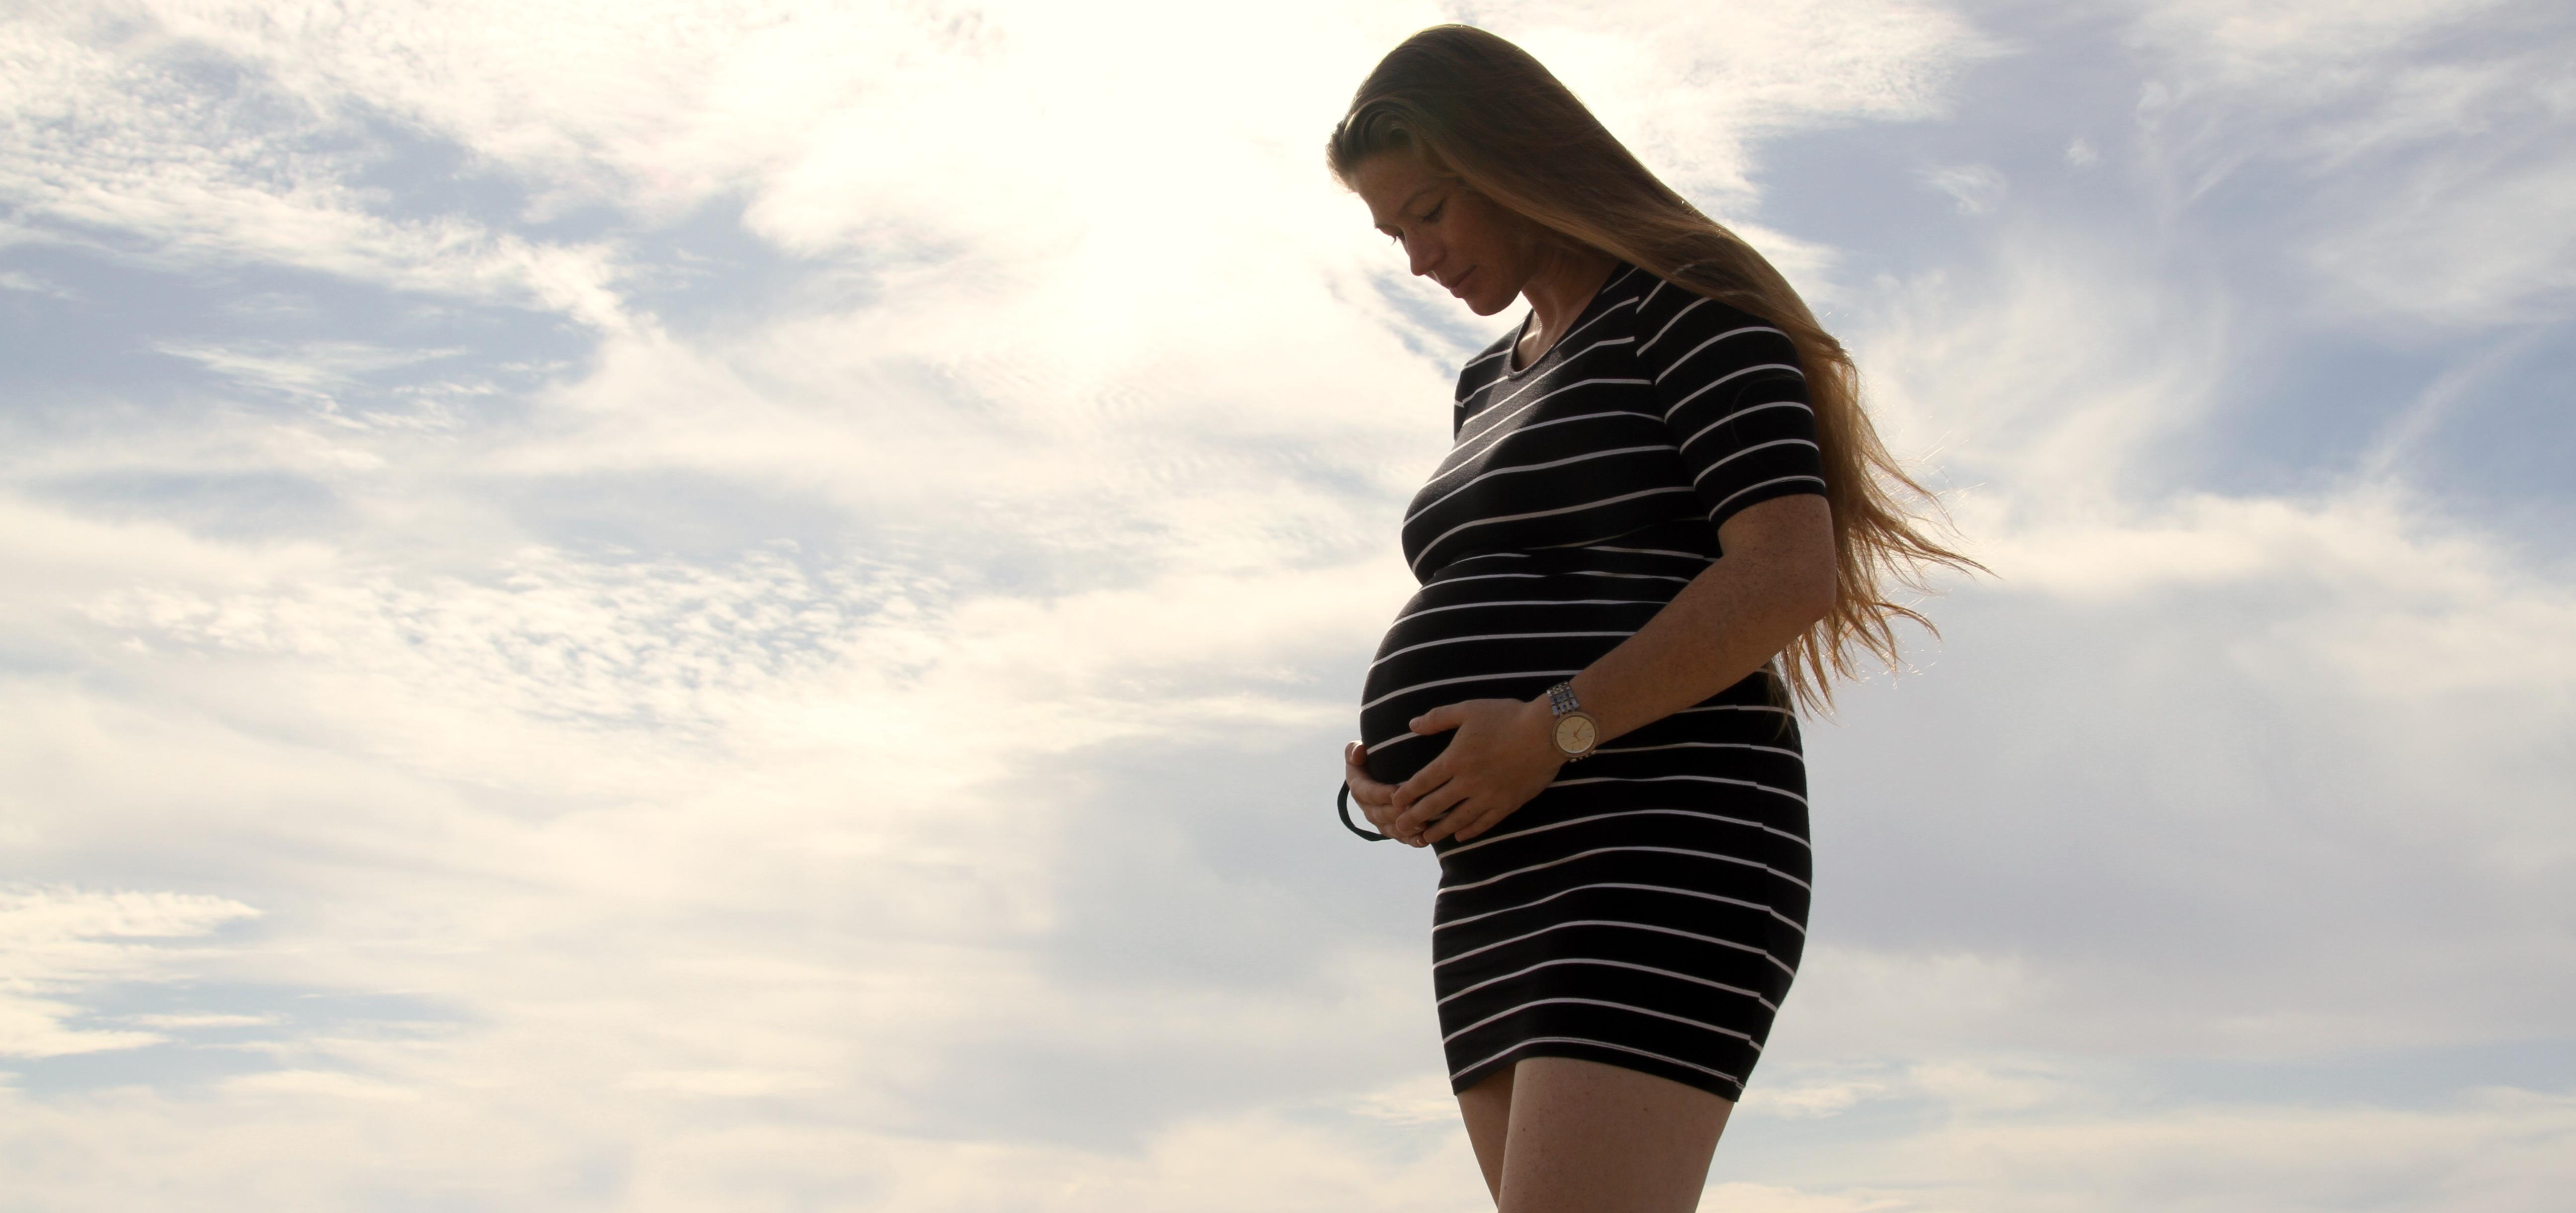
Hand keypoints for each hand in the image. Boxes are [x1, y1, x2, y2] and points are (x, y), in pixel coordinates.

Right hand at [1342, 741, 1415, 843]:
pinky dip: (1412, 840)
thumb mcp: (1359, 750)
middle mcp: (1367, 807)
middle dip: (1396, 814)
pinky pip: (1401, 838)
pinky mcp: (1393, 829)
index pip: (1367, 792)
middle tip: (1414, 810)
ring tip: (1422, 826)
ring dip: (1405, 829)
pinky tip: (1424, 840)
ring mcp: (1380, 821)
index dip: (1381, 793)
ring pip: (1391, 829)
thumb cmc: (1373, 757)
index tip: (1397, 792)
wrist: (1383, 770)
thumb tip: (1359, 752)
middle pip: (1380, 814)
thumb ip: (1354, 750)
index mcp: (1358, 787)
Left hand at [1387, 697, 1563, 845]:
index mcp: (1455, 760)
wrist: (1547, 732)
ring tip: (1426, 839)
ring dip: (1439, 830)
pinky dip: (1470, 831)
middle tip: (1400, 828)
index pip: (1422, 782)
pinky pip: (1485, 823)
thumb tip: (1412, 725)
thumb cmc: (1508, 716)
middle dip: (1415, 818)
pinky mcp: (1508, 803)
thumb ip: (1438, 718)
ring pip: (1457, 819)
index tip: (1395, 802)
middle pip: (1435, 805)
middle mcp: (1468, 782)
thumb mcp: (1468, 709)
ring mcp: (1488, 796)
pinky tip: (1460, 837)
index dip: (1406, 794)